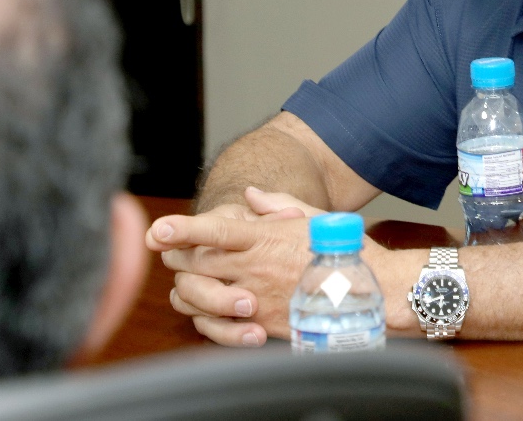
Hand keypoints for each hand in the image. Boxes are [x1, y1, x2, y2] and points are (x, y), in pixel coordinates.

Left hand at [146, 187, 324, 345]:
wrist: (365, 295)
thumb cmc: (340, 251)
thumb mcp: (311, 217)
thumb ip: (275, 205)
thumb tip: (250, 195)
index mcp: (265, 239)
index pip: (216, 232)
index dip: (183, 229)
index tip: (157, 228)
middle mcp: (255, 269)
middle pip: (196, 264)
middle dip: (175, 255)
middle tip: (168, 250)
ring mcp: (254, 299)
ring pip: (198, 296)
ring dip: (184, 287)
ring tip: (185, 280)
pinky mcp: (259, 325)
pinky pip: (214, 327)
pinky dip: (201, 319)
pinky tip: (204, 310)